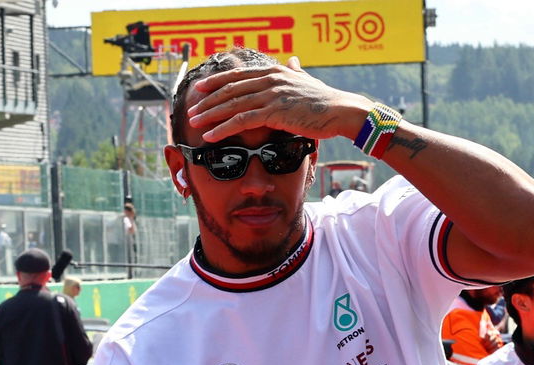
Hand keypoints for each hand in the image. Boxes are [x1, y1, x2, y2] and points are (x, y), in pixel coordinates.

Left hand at [187, 56, 370, 143]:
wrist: (341, 111)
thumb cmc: (327, 99)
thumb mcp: (308, 80)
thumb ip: (296, 71)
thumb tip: (294, 60)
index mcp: (274, 72)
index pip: (238, 76)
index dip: (217, 82)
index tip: (201, 88)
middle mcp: (269, 80)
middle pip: (230, 89)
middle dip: (208, 100)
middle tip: (192, 109)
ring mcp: (271, 95)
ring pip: (232, 105)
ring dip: (210, 114)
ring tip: (195, 122)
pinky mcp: (274, 113)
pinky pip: (242, 121)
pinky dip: (223, 128)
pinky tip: (211, 135)